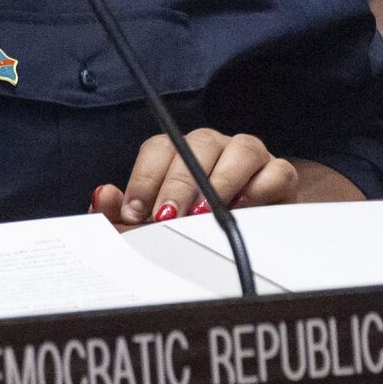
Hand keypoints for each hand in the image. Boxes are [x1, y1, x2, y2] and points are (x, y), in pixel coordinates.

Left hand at [89, 130, 298, 224]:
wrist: (247, 237)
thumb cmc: (192, 226)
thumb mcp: (152, 224)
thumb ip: (121, 213)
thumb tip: (102, 196)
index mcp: (179, 152)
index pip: (159, 148)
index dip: (144, 178)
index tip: (134, 211)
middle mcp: (213, 146)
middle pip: (197, 145)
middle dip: (178, 184)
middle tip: (167, 217)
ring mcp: (250, 157)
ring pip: (240, 149)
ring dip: (220, 182)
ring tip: (203, 215)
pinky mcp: (280, 175)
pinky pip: (277, 172)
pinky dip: (261, 188)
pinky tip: (243, 209)